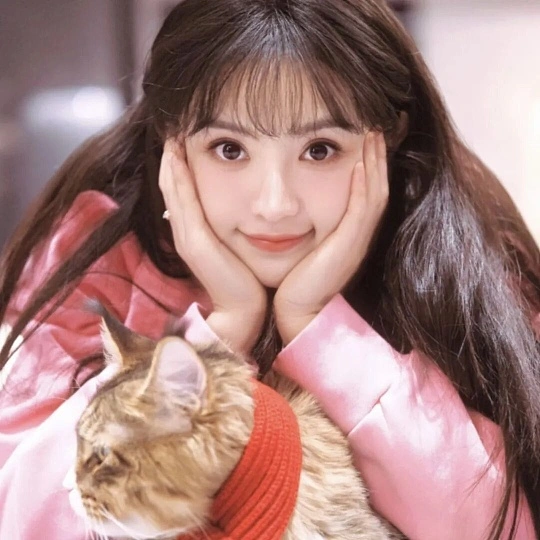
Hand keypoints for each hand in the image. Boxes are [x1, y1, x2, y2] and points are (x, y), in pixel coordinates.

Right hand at [159, 138, 266, 351]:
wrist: (244, 309)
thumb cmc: (247, 278)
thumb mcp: (236, 246)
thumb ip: (231, 227)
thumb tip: (240, 208)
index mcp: (195, 231)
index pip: (182, 191)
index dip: (179, 166)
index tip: (184, 139)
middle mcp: (186, 231)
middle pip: (172, 186)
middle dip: (172, 157)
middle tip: (174, 128)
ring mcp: (187, 235)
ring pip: (173, 190)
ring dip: (171, 162)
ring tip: (172, 135)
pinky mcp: (194, 241)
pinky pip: (183, 202)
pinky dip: (178, 178)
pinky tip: (177, 155)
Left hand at [274, 131, 388, 343]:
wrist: (298, 309)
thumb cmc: (294, 278)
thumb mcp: (304, 243)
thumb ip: (307, 222)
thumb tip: (293, 203)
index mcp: (349, 230)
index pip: (366, 188)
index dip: (369, 162)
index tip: (363, 134)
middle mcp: (359, 232)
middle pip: (377, 185)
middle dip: (377, 154)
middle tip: (375, 124)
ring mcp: (358, 239)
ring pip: (375, 192)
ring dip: (374, 162)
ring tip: (372, 133)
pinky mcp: (350, 246)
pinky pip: (363, 209)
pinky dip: (364, 185)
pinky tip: (360, 163)